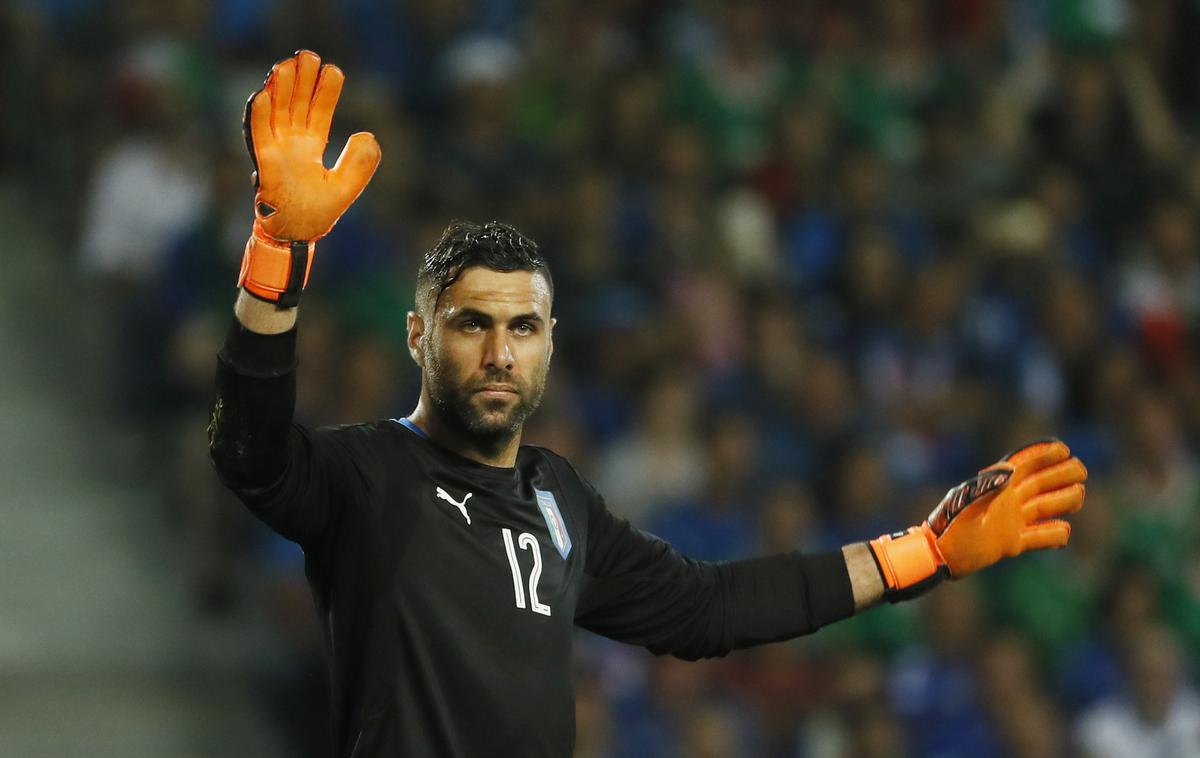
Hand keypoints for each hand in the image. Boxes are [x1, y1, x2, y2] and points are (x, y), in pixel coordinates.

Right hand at [238, 50, 380, 305]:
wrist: (295, 236)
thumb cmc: (317, 214)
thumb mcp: (347, 187)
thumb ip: (361, 163)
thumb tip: (367, 134)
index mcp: (311, 147)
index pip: (319, 112)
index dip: (325, 91)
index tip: (333, 69)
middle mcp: (292, 144)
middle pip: (296, 104)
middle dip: (302, 80)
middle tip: (308, 54)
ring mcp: (276, 150)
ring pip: (277, 112)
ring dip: (280, 89)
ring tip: (287, 65)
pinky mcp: (263, 162)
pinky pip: (259, 134)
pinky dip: (260, 115)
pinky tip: (265, 94)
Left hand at [869, 439, 1086, 601]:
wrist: (939, 555)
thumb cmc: (947, 523)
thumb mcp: (964, 500)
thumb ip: (987, 485)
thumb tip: (1011, 470)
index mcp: (995, 485)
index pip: (1024, 463)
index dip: (1044, 454)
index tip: (1064, 449)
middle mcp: (1007, 500)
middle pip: (1041, 482)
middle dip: (1062, 473)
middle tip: (1080, 470)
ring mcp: (1012, 521)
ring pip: (1046, 506)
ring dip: (1064, 500)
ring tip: (1078, 495)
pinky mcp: (1013, 542)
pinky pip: (1041, 536)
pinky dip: (1054, 534)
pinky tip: (1064, 531)